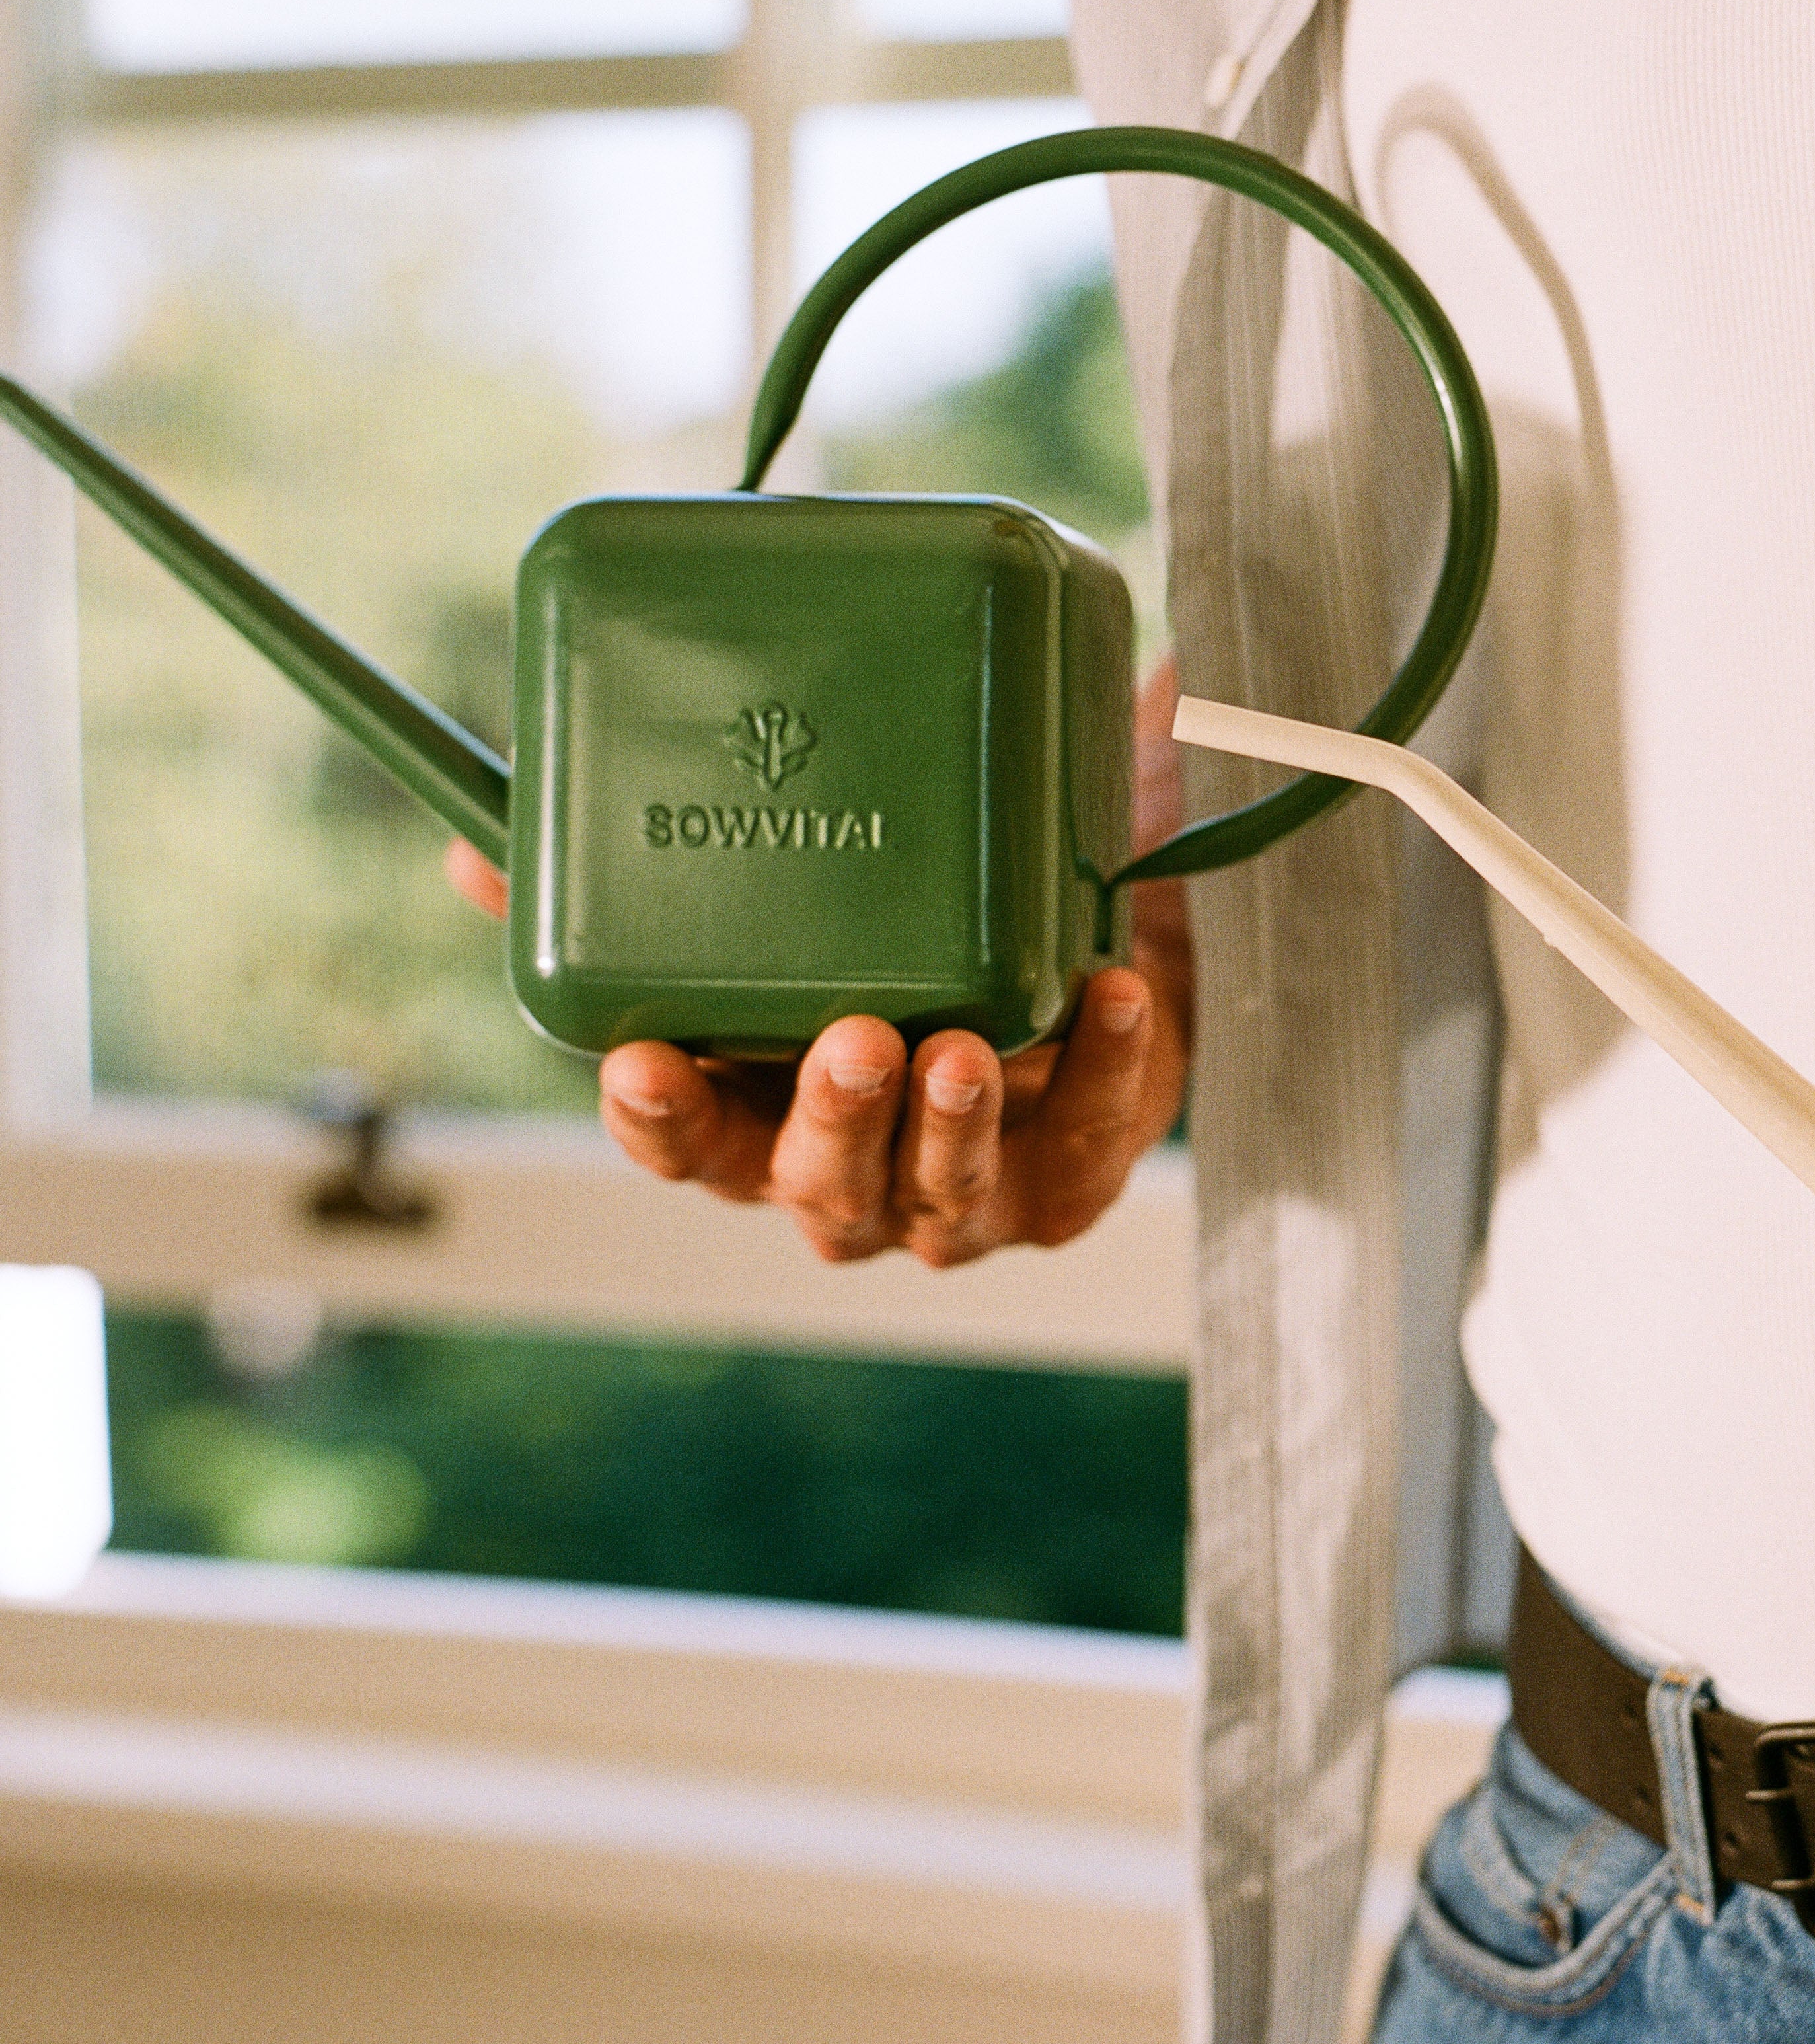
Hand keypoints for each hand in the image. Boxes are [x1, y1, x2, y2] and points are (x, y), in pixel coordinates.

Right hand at [443, 660, 1196, 1266]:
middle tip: (851, 1043)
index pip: (685, 1147)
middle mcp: (856, 1181)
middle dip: (832, 1120)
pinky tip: (1110, 998)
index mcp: (762, 1120)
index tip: (640, 1062)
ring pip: (944, 1191)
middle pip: (818, 1186)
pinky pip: (1094, 1134)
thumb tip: (475, 849)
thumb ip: (653, 884)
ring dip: (950, 1123)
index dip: (659, 1119)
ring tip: (958, 1051)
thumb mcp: (794, 906)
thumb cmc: (912, 941)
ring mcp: (969, 1194)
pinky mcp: (1078, 1172)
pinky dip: (1108, 1068)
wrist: (1088, 953)